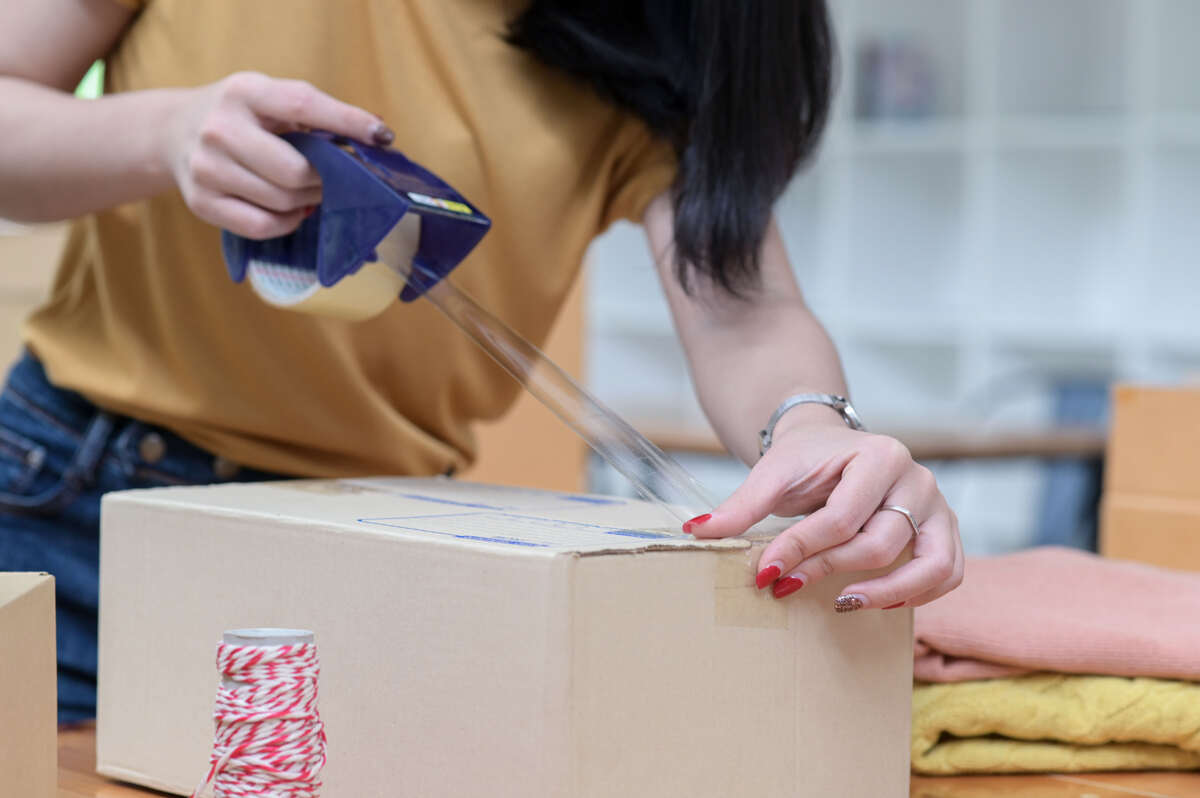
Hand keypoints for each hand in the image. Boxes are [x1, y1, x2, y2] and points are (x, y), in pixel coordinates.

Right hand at [162, 71, 392, 238]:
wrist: (172, 131)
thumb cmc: (242, 116)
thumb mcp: (270, 99)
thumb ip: (316, 116)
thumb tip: (378, 139)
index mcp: (245, 92)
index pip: (304, 105)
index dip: (348, 122)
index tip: (382, 136)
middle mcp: (219, 128)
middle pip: (295, 171)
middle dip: (324, 179)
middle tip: (332, 177)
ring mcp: (206, 168)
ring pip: (283, 202)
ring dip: (308, 200)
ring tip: (308, 189)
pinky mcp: (201, 202)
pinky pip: (263, 226)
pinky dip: (287, 221)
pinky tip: (289, 208)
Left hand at [686, 406, 963, 611]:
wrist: (830, 446)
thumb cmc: (804, 460)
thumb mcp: (771, 474)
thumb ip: (741, 505)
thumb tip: (699, 531)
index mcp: (879, 456)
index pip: (841, 517)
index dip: (802, 550)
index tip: (765, 573)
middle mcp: (917, 479)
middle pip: (880, 543)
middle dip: (830, 570)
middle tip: (788, 586)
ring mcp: (937, 506)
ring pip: (932, 564)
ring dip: (887, 593)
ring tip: (843, 604)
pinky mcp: (944, 531)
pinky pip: (949, 573)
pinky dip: (921, 594)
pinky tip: (881, 602)